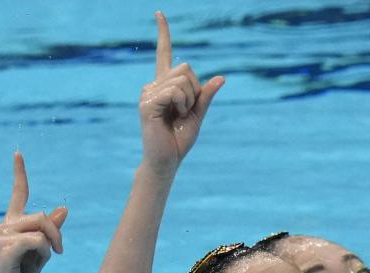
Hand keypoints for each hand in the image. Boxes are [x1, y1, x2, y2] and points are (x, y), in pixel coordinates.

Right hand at [0, 152, 67, 272]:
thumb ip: (51, 230)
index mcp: (12, 223)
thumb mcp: (43, 250)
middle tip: (59, 251)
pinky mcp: (5, 248)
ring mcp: (2, 236)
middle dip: (56, 233)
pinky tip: (34, 263)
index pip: (18, 194)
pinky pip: (37, 241)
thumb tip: (63, 209)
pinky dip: (43, 253)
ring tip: (40, 261)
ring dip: (50, 246)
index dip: (19, 174)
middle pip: (41, 216)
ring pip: (41, 228)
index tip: (18, 153)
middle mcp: (4, 225)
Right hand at [139, 11, 225, 174]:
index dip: (163, 33)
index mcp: (166, 85)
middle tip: (184, 110)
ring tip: (177, 115)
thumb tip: (221, 78)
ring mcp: (148, 92)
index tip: (159, 13)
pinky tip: (171, 116)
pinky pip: (174, 91)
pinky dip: (181, 104)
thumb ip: (206, 96)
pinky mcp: (147, 102)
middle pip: (185, 67)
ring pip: (182, 80)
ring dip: (188, 100)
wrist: (167, 160)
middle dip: (194, 89)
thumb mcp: (198, 115)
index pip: (164, 54)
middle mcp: (154, 84)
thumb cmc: (179, 139)